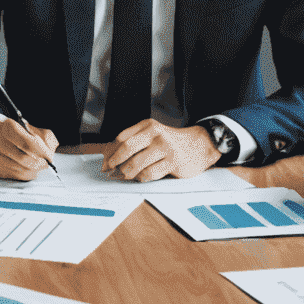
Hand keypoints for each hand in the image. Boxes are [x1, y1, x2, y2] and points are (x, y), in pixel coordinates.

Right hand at [0, 118, 59, 181]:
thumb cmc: (17, 133)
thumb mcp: (32, 128)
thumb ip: (44, 137)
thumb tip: (50, 150)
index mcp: (7, 127)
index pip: (27, 143)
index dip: (41, 152)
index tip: (49, 156)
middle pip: (23, 158)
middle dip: (39, 163)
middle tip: (47, 164)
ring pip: (20, 168)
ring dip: (34, 170)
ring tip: (40, 166)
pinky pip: (15, 175)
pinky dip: (27, 174)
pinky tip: (32, 170)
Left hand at [102, 121, 219, 182]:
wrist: (198, 145)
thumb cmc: (170, 142)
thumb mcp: (152, 135)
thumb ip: (134, 142)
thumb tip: (110, 158)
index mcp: (147, 125)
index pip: (122, 137)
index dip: (111, 151)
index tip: (105, 161)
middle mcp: (155, 133)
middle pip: (127, 147)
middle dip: (115, 161)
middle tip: (110, 170)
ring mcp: (165, 147)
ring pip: (137, 163)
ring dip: (127, 173)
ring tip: (125, 175)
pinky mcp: (172, 162)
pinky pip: (150, 173)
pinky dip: (141, 178)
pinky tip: (141, 177)